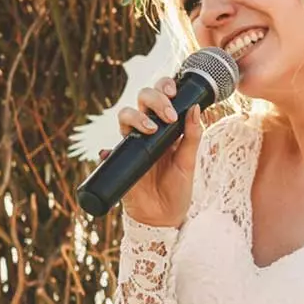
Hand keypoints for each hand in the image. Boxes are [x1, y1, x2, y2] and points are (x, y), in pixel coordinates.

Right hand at [99, 76, 202, 228]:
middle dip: (154, 99)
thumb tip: (195, 108)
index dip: (164, 86)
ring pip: (124, 116)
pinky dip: (108, 151)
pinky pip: (108, 152)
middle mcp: (148, 131)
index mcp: (167, 128)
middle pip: (142, 99)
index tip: (173, 90)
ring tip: (149, 129)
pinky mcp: (121, 162)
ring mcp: (133, 145)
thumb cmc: (178, 189)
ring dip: (135, 117)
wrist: (164, 217)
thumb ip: (192, 137)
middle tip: (168, 115)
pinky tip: (110, 153)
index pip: (162, 97)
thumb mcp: (188, 163)